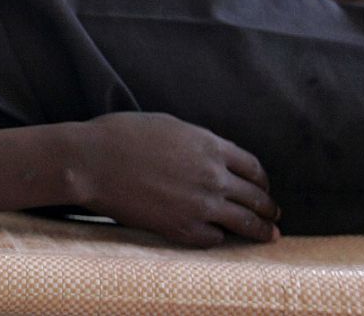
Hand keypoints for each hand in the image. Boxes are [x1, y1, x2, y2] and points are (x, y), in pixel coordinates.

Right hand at [68, 113, 279, 247]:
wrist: (90, 162)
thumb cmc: (119, 136)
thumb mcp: (167, 125)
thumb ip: (198, 143)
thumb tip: (212, 156)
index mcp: (209, 146)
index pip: (252, 167)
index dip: (262, 180)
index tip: (264, 187)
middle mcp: (212, 177)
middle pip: (255, 197)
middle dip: (268, 207)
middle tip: (273, 214)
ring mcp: (199, 205)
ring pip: (244, 223)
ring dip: (260, 230)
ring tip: (268, 235)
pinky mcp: (181, 228)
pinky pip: (214, 238)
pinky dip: (220, 238)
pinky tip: (221, 237)